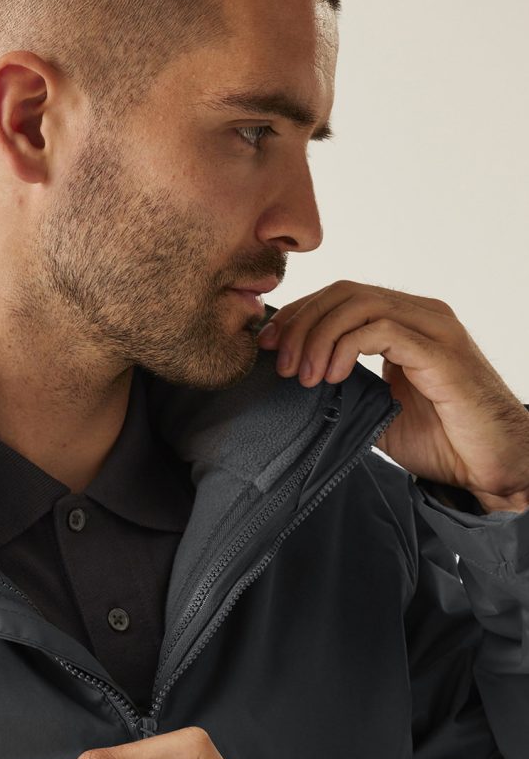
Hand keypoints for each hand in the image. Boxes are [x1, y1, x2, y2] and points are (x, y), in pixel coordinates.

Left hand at [256, 281, 528, 513]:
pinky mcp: (439, 351)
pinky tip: (331, 376)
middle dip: (300, 322)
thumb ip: (344, 386)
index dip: (299, 314)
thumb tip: (296, 377)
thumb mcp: (377, 410)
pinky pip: (380, 329)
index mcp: (407, 322)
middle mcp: (421, 314)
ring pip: (358, 303)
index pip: (341, 297)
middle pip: (343, 292)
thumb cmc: (442, 441)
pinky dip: (345, 347)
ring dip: (317, 336)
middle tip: (279, 361)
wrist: (490, 466)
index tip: (268, 345)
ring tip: (303, 375)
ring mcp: (433, 328)